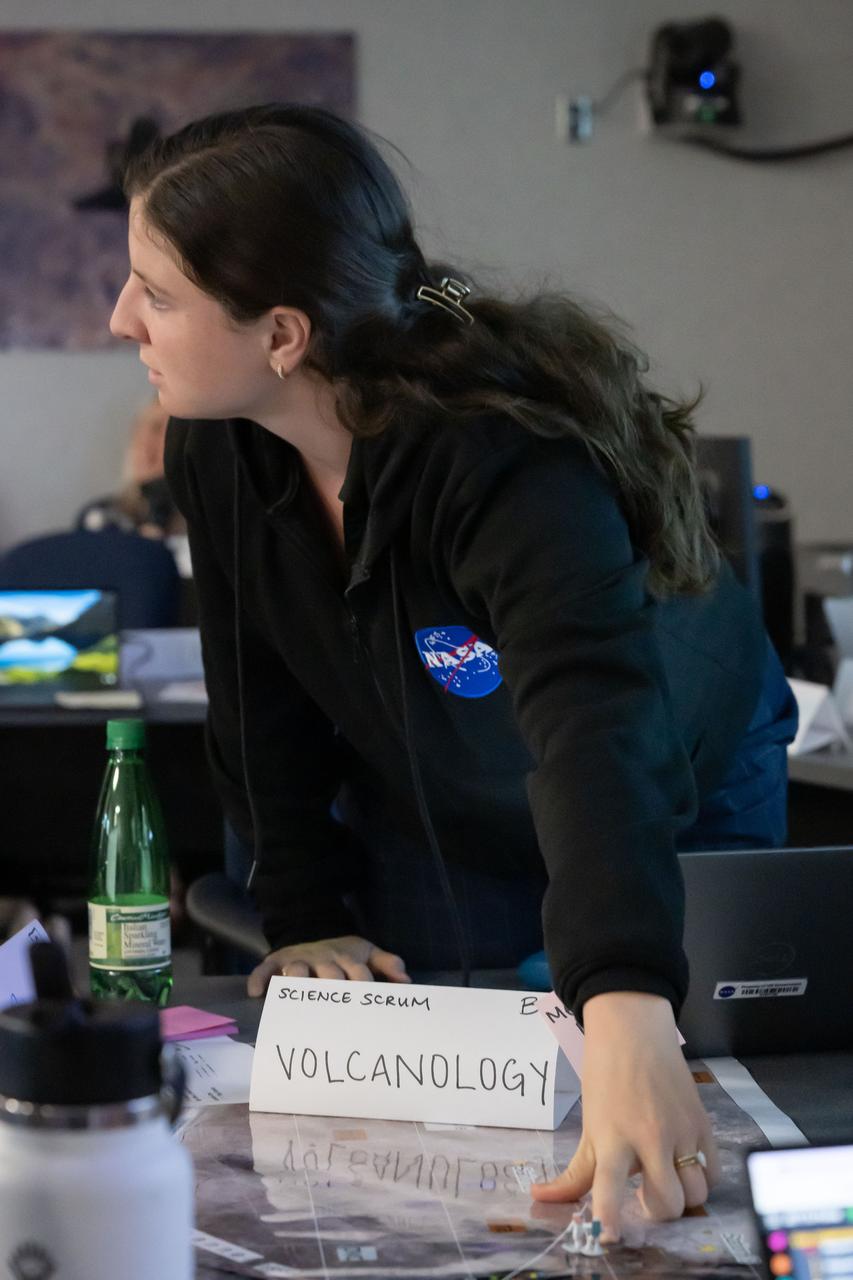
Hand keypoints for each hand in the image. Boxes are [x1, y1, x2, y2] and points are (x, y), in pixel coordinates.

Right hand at [247, 935, 410, 996]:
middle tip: (338, 1015)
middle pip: (330, 976)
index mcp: (348, 958)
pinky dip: (261, 979)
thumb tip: (406, 982)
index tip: (371, 1011)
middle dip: (334, 991)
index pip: (359, 976)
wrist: (312, 927)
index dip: (365, 991)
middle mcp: (324, 959)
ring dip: (297, 981)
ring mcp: (299, 960)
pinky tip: (258, 994)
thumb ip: (388, 964)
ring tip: (298, 999)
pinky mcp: (277, 960)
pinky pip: (265, 969)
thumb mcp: (367, 952)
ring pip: (297, 971)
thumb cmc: (343, 952)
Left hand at [530, 991, 719, 1237]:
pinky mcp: (702, 1123)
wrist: (634, 1030)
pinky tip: (684, 1164)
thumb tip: (540, 1199)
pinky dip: (701, 1178)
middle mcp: (649, 1137)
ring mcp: (680, 1131)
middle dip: (657, 1212)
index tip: (608, 1237)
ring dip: (682, 1196)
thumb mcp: (588, 1125)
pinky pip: (712, 1171)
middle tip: (645, 1197)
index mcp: (612, 1137)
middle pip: (667, 1203)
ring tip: (665, 1178)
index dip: (609, 1217)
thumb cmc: (605, 1076)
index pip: (608, 1186)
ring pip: (695, 1193)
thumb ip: (573, 1172)